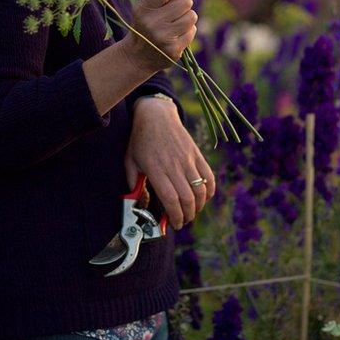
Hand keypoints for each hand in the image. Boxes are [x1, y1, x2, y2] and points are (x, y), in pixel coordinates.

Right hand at [121, 0, 196, 73]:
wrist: (138, 56)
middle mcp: (151, 23)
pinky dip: (188, 31)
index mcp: (143, 8)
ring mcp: (163, 38)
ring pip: (192, 16)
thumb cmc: (145, 25)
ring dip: (187, 17)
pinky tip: (176, 35)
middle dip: (184, 3)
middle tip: (177, 9)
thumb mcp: (147, 7)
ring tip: (176, 22)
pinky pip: (192, 31)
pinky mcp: (173, 50)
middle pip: (185, 2)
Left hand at [124, 96, 215, 230]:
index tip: (173, 224)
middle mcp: (173, 165)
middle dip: (187, 216)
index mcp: (155, 169)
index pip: (170, 199)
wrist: (156, 115)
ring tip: (191, 212)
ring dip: (198, 206)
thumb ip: (132, 182)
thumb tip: (135, 202)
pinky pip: (208, 176)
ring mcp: (187, 159)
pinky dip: (209, 191)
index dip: (174, 216)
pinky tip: (203, 198)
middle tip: (182, 221)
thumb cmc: (140, 139)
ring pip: (200, 190)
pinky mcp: (196, 154)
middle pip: (187, 198)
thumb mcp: (130, 160)